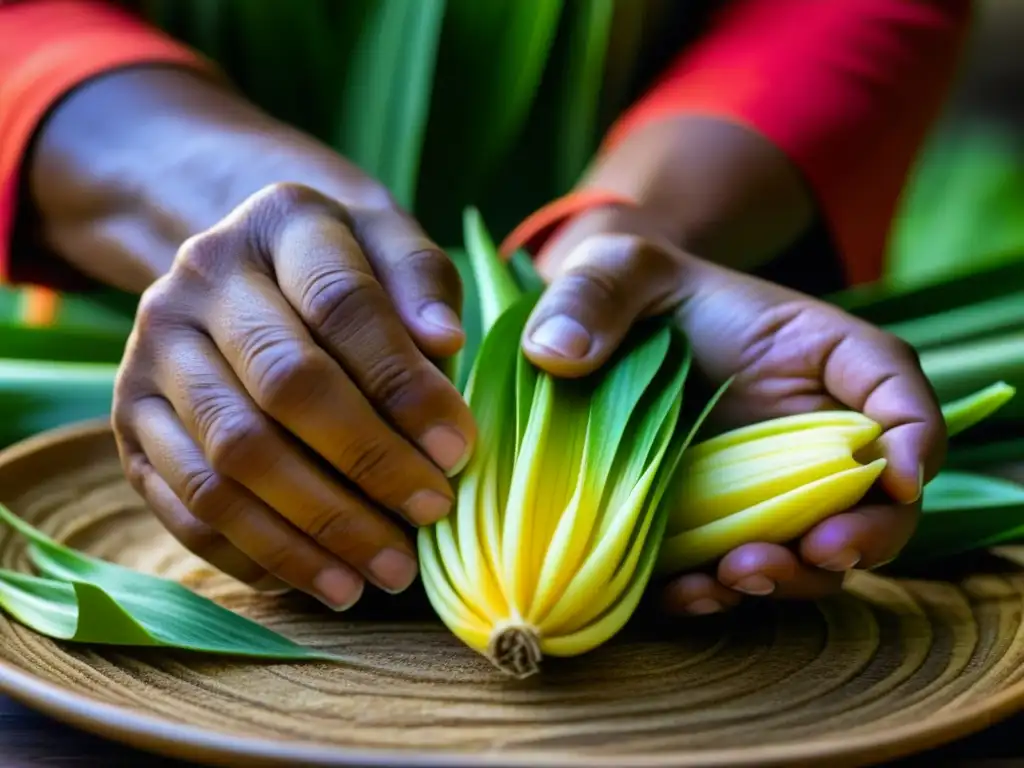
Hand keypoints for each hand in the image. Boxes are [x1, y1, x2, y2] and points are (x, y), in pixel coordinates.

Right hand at [114, 181, 475, 609]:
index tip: (458, 450)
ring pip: (229, 461)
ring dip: (313, 531)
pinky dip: (256, 554)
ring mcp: (152, 352)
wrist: (245, 262)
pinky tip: (321, 579)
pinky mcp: (128, 419)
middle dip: (367, 464)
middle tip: (430, 515)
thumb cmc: (345, 263)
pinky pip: (185, 505)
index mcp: (280, 223)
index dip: (404, 385)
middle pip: (283, 388)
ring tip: (384, 574)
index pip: (343, 305)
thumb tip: (443, 344)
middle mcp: (200, 280)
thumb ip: (422, 284)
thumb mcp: (392, 244)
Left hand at [523, 205, 945, 614]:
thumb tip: (557, 353)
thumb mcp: (616, 270)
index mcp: (816, 354)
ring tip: (732, 576)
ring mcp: (767, 486)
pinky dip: (720, 592)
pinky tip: (684, 593)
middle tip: (813, 551)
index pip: (893, 385)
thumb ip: (594, 297)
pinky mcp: (718, 523)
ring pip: (814, 549)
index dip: (915, 436)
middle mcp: (808, 429)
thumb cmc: (630, 293)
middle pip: (877, 496)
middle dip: (861, 536)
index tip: (899, 478)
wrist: (600, 343)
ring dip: (790, 576)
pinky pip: (738, 570)